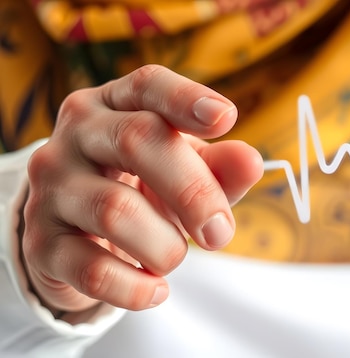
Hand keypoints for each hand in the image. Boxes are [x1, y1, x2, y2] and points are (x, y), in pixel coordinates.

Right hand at [22, 65, 263, 311]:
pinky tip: (156, 290)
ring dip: (165, 246)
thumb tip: (251, 161)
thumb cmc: (143, 190)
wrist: (79, 234)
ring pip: (115, 210)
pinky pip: (93, 269)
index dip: (186, 98)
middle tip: (220, 233)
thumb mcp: (185, 172)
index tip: (226, 118)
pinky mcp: (42, 242)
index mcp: (116, 105)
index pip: (148, 86)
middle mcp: (77, 135)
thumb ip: (220, 168)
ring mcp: (52, 187)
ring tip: (175, 257)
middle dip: (194, 191)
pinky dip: (136, 288)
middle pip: (136, 140)